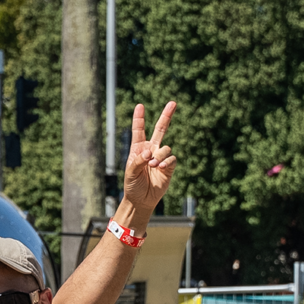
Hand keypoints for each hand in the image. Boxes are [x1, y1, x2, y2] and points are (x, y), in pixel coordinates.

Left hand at [120, 102, 177, 217]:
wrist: (141, 200)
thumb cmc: (132, 185)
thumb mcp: (130, 172)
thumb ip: (138, 160)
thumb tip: (150, 151)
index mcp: (138, 149)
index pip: (139, 131)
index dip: (139, 119)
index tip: (139, 106)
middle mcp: (151, 150)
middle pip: (160, 129)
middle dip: (166, 116)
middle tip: (173, 103)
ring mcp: (160, 157)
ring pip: (165, 147)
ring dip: (159, 155)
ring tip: (152, 165)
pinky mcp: (169, 166)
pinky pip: (171, 158)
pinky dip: (166, 161)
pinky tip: (160, 167)